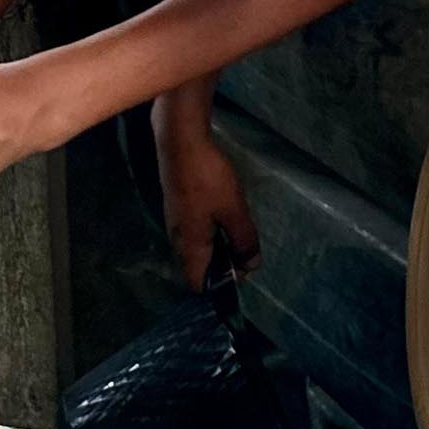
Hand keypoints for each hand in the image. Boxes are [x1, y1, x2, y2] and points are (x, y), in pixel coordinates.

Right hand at [154, 93, 259, 288]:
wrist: (181, 143)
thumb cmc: (208, 180)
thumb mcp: (233, 211)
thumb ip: (243, 240)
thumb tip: (251, 267)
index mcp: (189, 247)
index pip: (197, 283)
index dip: (220, 285)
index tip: (242, 269)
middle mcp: (178, 240)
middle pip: (198, 267)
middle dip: (223, 264)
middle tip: (247, 248)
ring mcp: (176, 223)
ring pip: (198, 248)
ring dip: (219, 245)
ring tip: (240, 231)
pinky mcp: (179, 207)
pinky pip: (196, 232)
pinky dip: (212, 231)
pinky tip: (226, 215)